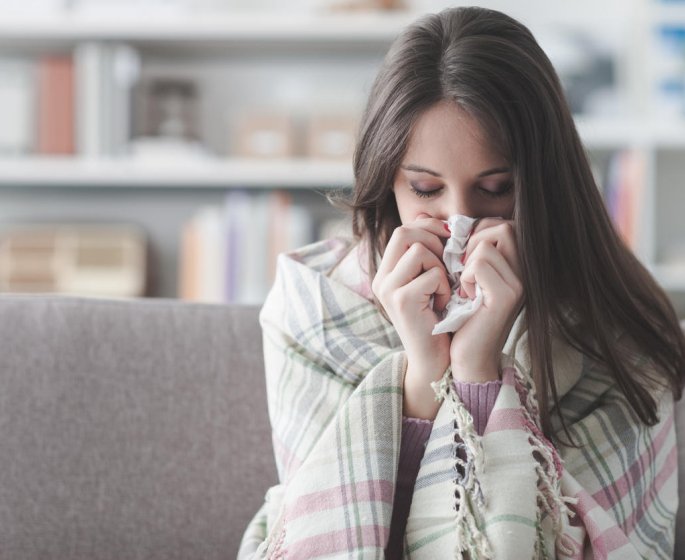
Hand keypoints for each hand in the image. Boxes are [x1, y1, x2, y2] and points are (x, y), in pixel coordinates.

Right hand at [371, 216, 451, 416]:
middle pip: (406, 232)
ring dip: (441, 267)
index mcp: (386, 272)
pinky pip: (432, 274)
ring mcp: (388, 289)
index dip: (429, 228)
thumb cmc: (438, 320)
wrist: (434, 361)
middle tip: (448, 263)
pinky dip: (445, 287)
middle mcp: (381, 278)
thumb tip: (432, 219)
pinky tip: (443, 305)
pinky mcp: (401, 300)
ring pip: (420, 250)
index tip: (449, 240)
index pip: (403, 229)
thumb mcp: (430, 281)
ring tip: (443, 289)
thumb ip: (428, 253)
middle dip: (435, 241)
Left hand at [450, 218, 523, 382]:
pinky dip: (466, 278)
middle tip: (464, 270)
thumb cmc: (462, 316)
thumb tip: (451, 223)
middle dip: (473, 242)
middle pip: (501, 227)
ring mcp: (520, 284)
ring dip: (467, 264)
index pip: (502, 224)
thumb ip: (470, 251)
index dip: (477, 233)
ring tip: (467, 287)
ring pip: (487, 244)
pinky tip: (467, 297)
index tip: (464, 259)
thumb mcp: (467, 278)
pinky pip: (479, 264)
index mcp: (518, 266)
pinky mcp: (507, 296)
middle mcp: (525, 272)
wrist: (467, 356)